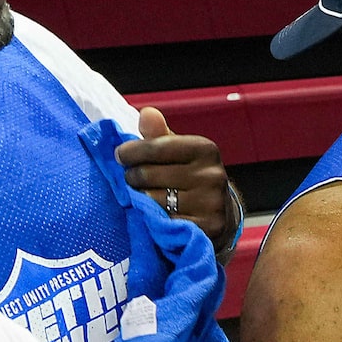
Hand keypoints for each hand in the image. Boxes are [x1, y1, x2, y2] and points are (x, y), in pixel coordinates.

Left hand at [117, 104, 238, 246]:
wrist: (221, 213)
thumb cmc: (190, 177)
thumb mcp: (178, 152)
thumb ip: (159, 134)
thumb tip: (147, 113)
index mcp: (205, 149)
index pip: (155, 147)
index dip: (131, 152)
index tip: (120, 156)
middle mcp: (212, 174)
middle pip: (148, 174)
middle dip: (132, 178)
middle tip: (131, 180)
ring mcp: (211, 203)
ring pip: (153, 200)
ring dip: (140, 200)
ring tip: (142, 198)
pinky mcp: (208, 228)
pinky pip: (165, 223)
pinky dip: (154, 221)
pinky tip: (155, 216)